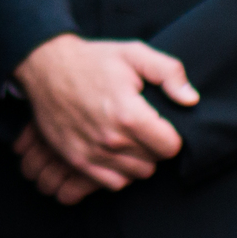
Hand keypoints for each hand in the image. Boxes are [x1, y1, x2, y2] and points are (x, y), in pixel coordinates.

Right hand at [10, 34, 199, 194]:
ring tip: (127, 137)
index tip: (158, 121)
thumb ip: (169, 73)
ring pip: (136, 174)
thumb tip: (191, 100)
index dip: (170, 134)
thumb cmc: (93, 60)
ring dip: (136, 160)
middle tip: (142, 127)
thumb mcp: (134, 53)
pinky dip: (118, 171)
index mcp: (129, 114)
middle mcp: (111, 139)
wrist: (45, 67)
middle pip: (154, 162)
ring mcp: (92, 153)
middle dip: (153, 146)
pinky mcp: (77, 160)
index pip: (171, 147)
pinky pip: (113, 183)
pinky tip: (114, 150)